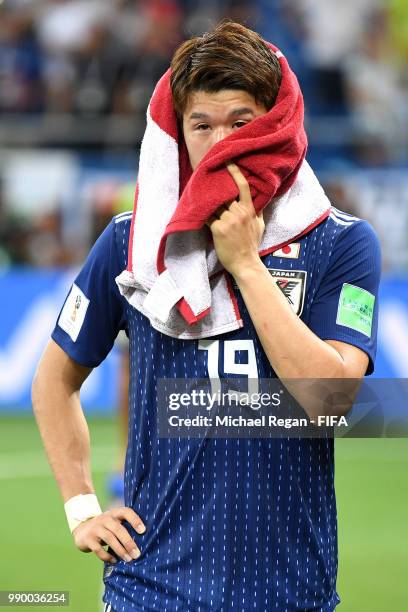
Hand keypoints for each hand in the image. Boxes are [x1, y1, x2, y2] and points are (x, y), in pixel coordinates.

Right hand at [72, 506, 145, 563]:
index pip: (126, 512)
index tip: (143, 531)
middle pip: (118, 529)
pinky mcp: (88, 539)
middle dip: (129, 542)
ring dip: (120, 550)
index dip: (135, 520)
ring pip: (109, 538)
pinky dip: (107, 556)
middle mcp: (105, 518)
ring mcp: (95, 528)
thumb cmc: (106, 528)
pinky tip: (114, 561)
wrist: (82, 530)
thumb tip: (144, 541)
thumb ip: (124, 527)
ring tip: (128, 559)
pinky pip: (98, 549)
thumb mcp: (114, 523)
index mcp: (114, 513)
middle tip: (137, 554)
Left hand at [206, 163, 264, 277]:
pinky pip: (207, 216)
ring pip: (214, 203)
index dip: (235, 172)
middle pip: (224, 193)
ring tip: (196, 191)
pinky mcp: (218, 229)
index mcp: (249, 209)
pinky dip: (201, 212)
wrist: (246, 263)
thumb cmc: (252, 245)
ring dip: (205, 199)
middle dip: (215, 187)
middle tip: (205, 177)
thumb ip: (257, 210)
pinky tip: (194, 208)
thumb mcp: (260, 225)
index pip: (243, 186)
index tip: (228, 160)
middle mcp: (238, 212)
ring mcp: (228, 220)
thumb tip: (258, 199)